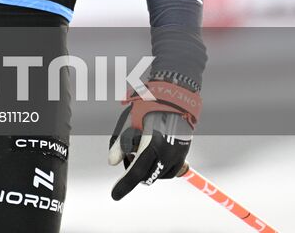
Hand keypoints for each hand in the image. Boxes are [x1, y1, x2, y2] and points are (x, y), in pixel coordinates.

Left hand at [108, 79, 200, 200]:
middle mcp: (166, 152)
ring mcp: (177, 155)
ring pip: (157, 175)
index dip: (124, 185)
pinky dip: (159, 168)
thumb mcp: (130, 122)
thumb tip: (111, 163)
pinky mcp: (183, 155)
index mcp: (152, 143)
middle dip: (134, 172)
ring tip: (141, 150)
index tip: (114, 195)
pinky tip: (154, 153)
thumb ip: (121, 144)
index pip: (136, 171)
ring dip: (147, 170)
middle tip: (129, 156)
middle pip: (146, 176)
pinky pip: (169, 172)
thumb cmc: (149, 107)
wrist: (175, 98)